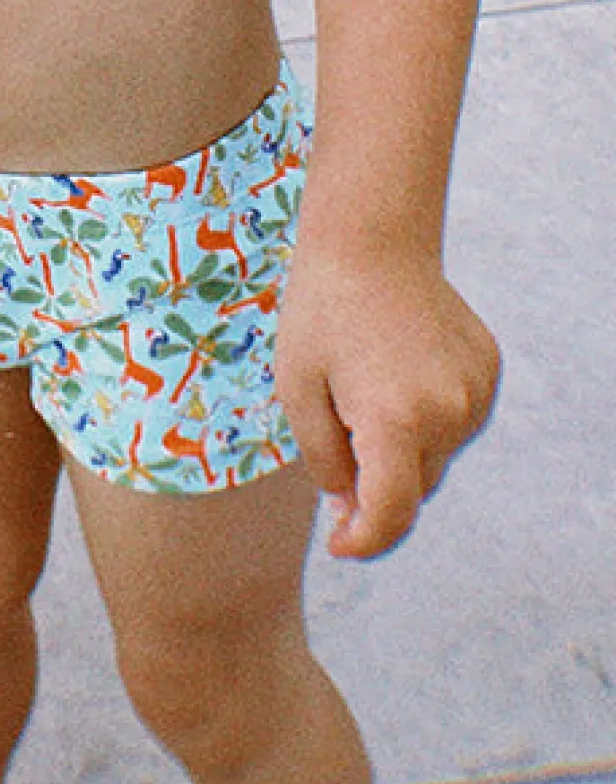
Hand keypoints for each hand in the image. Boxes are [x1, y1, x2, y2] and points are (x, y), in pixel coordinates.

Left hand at [274, 243, 499, 560]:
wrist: (371, 238)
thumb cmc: (321, 311)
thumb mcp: (296, 389)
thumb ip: (323, 461)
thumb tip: (352, 510)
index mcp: (393, 419)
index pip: (390, 513)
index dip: (363, 540)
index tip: (339, 544)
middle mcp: (446, 412)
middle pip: (411, 486)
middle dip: (375, 481)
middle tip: (337, 430)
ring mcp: (475, 391)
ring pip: (435, 455)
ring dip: (402, 446)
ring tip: (365, 383)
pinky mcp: (488, 371)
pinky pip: (454, 420)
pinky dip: (426, 415)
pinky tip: (397, 369)